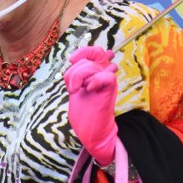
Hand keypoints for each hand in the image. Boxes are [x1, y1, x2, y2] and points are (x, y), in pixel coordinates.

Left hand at [64, 46, 117, 165]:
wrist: (91, 132)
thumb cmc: (84, 112)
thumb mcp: (75, 88)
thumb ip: (77, 73)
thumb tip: (75, 58)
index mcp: (96, 72)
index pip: (95, 51)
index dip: (83, 51)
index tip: (71, 60)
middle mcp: (104, 74)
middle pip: (95, 54)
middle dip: (78, 66)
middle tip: (73, 83)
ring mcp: (107, 82)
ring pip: (94, 66)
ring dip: (80, 77)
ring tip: (78, 91)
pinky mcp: (110, 91)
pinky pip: (107, 77)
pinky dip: (95, 81)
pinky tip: (89, 90)